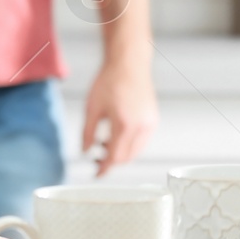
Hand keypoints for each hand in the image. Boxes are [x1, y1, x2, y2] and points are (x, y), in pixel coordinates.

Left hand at [83, 55, 157, 175]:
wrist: (128, 64)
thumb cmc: (108, 82)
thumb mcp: (91, 107)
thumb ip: (88, 132)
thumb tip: (85, 152)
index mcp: (124, 125)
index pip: (115, 156)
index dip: (104, 168)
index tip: (96, 174)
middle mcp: (141, 128)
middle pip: (127, 157)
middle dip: (111, 162)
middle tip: (96, 160)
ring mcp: (150, 124)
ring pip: (136, 151)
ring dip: (121, 154)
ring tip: (103, 145)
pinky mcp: (153, 120)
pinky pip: (142, 141)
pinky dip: (129, 144)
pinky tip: (115, 136)